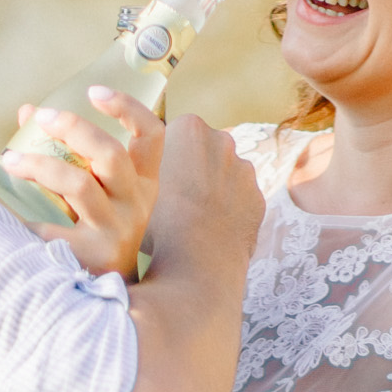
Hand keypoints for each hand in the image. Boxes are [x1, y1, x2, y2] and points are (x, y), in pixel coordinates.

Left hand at [0, 87, 163, 279]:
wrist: (105, 302)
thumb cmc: (95, 233)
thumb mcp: (95, 193)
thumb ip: (67, 151)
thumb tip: (27, 113)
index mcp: (144, 184)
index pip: (151, 136)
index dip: (127, 109)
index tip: (93, 93)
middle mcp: (137, 206)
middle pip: (109, 155)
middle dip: (73, 128)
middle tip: (42, 117)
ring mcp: (117, 232)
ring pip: (79, 186)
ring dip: (39, 166)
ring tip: (10, 160)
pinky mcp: (92, 256)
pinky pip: (52, 225)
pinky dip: (26, 213)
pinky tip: (9, 209)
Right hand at [145, 114, 262, 278]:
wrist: (198, 263)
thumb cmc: (158, 223)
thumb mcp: (133, 185)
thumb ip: (141, 165)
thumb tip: (137, 164)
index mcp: (188, 128)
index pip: (174, 136)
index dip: (164, 161)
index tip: (157, 183)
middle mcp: (222, 140)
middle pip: (203, 153)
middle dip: (192, 172)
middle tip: (175, 204)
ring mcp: (245, 169)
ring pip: (224, 177)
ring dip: (212, 192)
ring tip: (194, 222)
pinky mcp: (258, 198)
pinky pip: (240, 202)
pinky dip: (229, 214)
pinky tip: (213, 232)